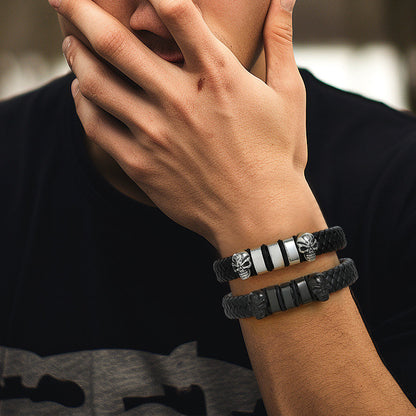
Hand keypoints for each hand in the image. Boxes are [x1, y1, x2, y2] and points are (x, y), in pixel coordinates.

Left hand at [51, 0, 308, 252]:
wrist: (258, 216)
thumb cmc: (276, 156)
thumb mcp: (288, 95)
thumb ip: (281, 41)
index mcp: (218, 75)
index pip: (174, 10)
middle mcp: (180, 99)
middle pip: (115, 41)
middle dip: (80, 9)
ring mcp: (156, 134)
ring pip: (96, 83)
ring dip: (76, 56)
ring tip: (71, 43)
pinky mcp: (141, 164)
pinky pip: (97, 126)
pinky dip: (84, 103)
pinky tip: (84, 92)